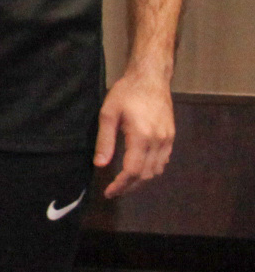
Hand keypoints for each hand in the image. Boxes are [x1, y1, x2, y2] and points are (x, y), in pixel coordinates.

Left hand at [95, 68, 174, 197]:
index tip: (109, 192)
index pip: (133, 171)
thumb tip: (100, 165)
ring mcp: (168, 139)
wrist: (150, 78)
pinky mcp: (171, 136)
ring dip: (141, 180)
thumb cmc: (126, 93)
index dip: (121, 185)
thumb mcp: (108, 114)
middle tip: (114, 191)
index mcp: (141, 136)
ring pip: (157, 170)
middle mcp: (158, 141)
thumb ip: (104, 140)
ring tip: (124, 183)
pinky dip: (151, 170)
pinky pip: (163, 160)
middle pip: (146, 174)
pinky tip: (139, 169)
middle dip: (129, 186)